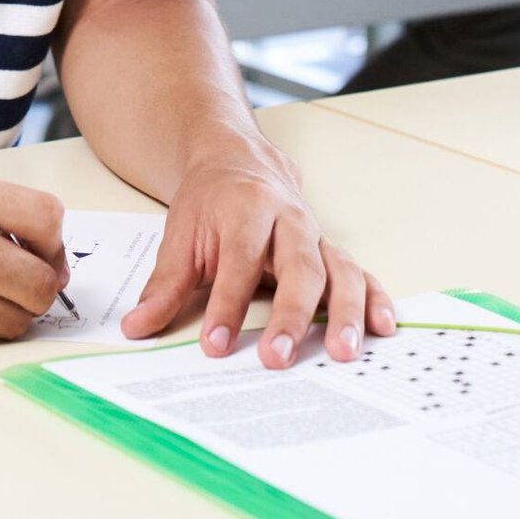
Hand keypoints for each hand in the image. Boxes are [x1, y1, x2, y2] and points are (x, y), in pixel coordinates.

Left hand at [120, 139, 394, 369]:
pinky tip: (383, 328)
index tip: (215, 346)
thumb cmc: (210, 202)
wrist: (238, 159)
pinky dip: (375, 299)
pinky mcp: (331, 251)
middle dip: (289, 315)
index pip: (238, 261)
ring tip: (343, 353)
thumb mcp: (181, 235)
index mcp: (246, 209)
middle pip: (297, 267)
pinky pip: (360, 274)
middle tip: (278, 359)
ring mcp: (316, 236)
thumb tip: (136, 327)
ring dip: (344, 312)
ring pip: (338, 271)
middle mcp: (289, 220)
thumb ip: (165, 285)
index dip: (227, 306)